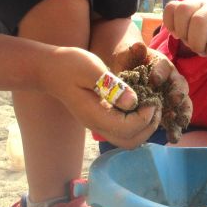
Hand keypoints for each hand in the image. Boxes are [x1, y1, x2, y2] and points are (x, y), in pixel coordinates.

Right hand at [38, 45, 159, 148]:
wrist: (50, 69)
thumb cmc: (70, 65)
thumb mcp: (91, 68)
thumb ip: (112, 86)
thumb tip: (133, 102)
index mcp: (95, 115)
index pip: (128, 129)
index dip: (145, 117)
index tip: (152, 99)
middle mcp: (98, 125)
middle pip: (131, 142)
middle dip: (149, 126)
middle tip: (156, 104)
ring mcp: (99, 124)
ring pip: (128, 140)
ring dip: (145, 126)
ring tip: (151, 104)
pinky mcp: (101, 119)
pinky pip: (123, 130)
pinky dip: (138, 122)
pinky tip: (141, 103)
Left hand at [111, 41, 191, 138]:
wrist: (127, 73)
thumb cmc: (128, 62)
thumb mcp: (128, 55)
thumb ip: (133, 51)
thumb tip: (138, 45)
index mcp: (162, 66)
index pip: (165, 67)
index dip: (161, 72)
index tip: (154, 79)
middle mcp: (171, 81)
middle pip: (180, 87)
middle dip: (178, 94)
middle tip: (174, 100)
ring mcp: (171, 97)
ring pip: (181, 105)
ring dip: (180, 116)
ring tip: (178, 124)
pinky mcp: (167, 111)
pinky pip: (174, 120)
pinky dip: (174, 128)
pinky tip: (171, 138)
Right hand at [162, 0, 206, 64]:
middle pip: (199, 20)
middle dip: (196, 43)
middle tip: (200, 50)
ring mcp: (199, 2)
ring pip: (183, 10)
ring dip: (182, 32)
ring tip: (188, 41)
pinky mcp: (184, 2)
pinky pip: (170, 8)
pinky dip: (169, 23)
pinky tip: (176, 33)